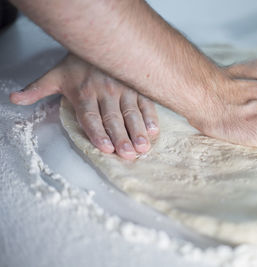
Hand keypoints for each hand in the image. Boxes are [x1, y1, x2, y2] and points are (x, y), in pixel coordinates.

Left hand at [10, 53, 158, 159]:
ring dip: (138, 131)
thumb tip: (15, 99)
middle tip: (130, 154)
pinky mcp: (137, 86)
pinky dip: (151, 116)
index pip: (91, 117)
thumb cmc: (78, 63)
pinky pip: (145, 103)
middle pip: (113, 119)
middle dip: (122, 138)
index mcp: (84, 93)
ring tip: (143, 147)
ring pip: (131, 113)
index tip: (107, 149)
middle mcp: (105, 92)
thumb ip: (37, 89)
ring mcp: (123, 89)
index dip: (98, 133)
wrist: (99, 39)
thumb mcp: (55, 75)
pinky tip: (154, 131)